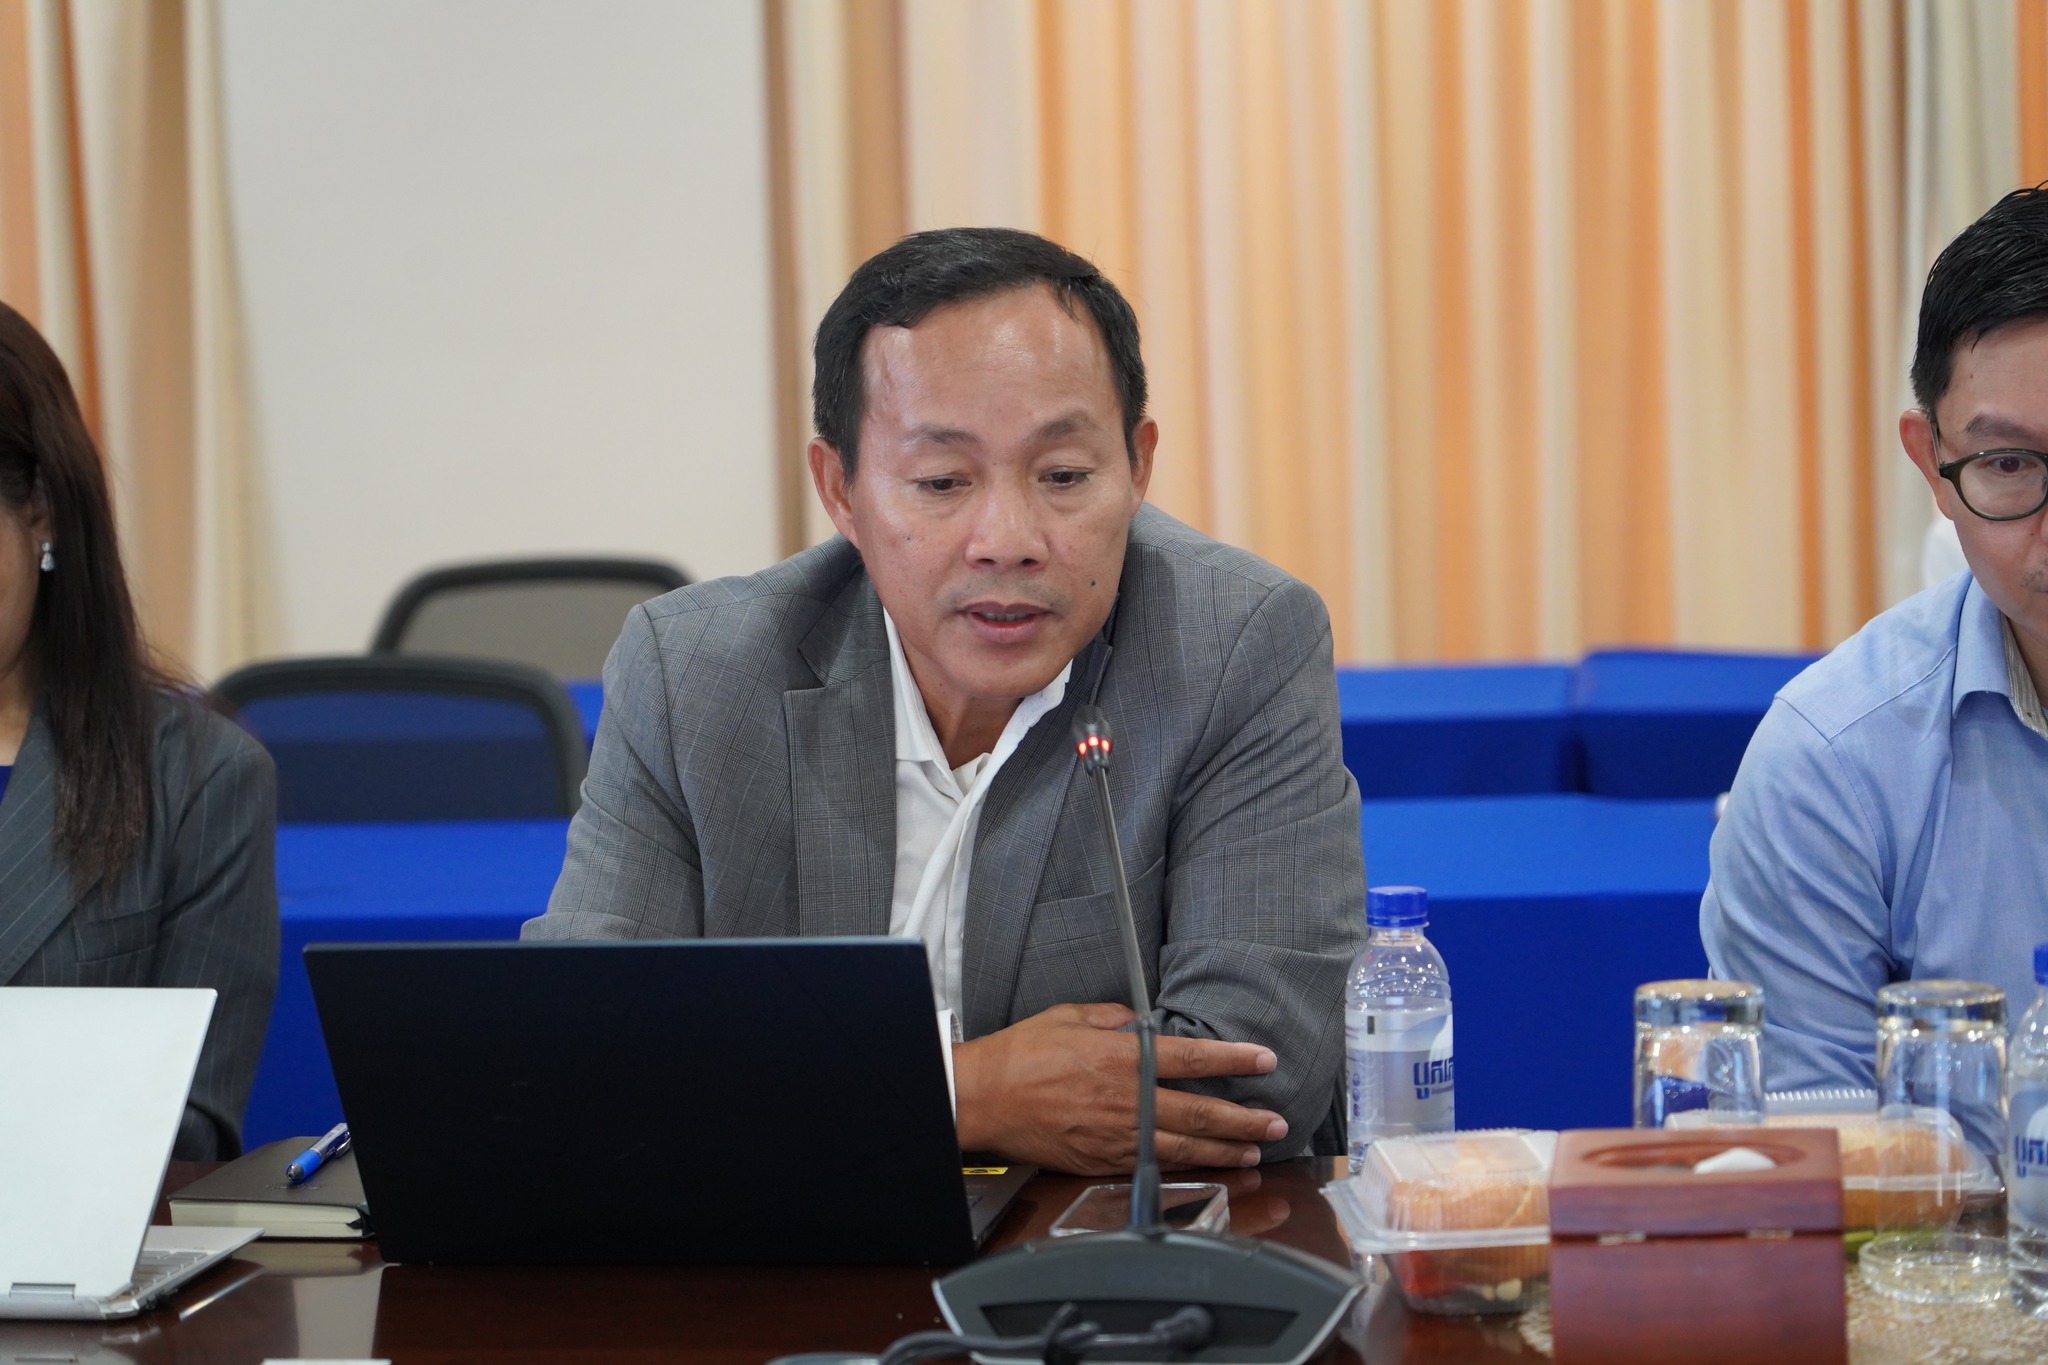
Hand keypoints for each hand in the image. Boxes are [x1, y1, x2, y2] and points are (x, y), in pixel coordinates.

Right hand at [951, 1002, 1287, 1175]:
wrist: (982, 1098)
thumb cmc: (1021, 1054)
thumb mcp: (1069, 1016)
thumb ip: (1112, 1017)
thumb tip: (1137, 1022)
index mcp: (1123, 1056)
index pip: (1194, 1057)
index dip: (1235, 1059)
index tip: (1265, 1060)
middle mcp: (1128, 1098)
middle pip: (1202, 1111)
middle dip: (1245, 1118)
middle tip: (1276, 1122)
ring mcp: (1118, 1134)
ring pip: (1185, 1145)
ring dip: (1225, 1149)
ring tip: (1254, 1150)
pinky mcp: (1103, 1159)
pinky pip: (1154, 1163)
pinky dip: (1185, 1164)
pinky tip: (1204, 1164)